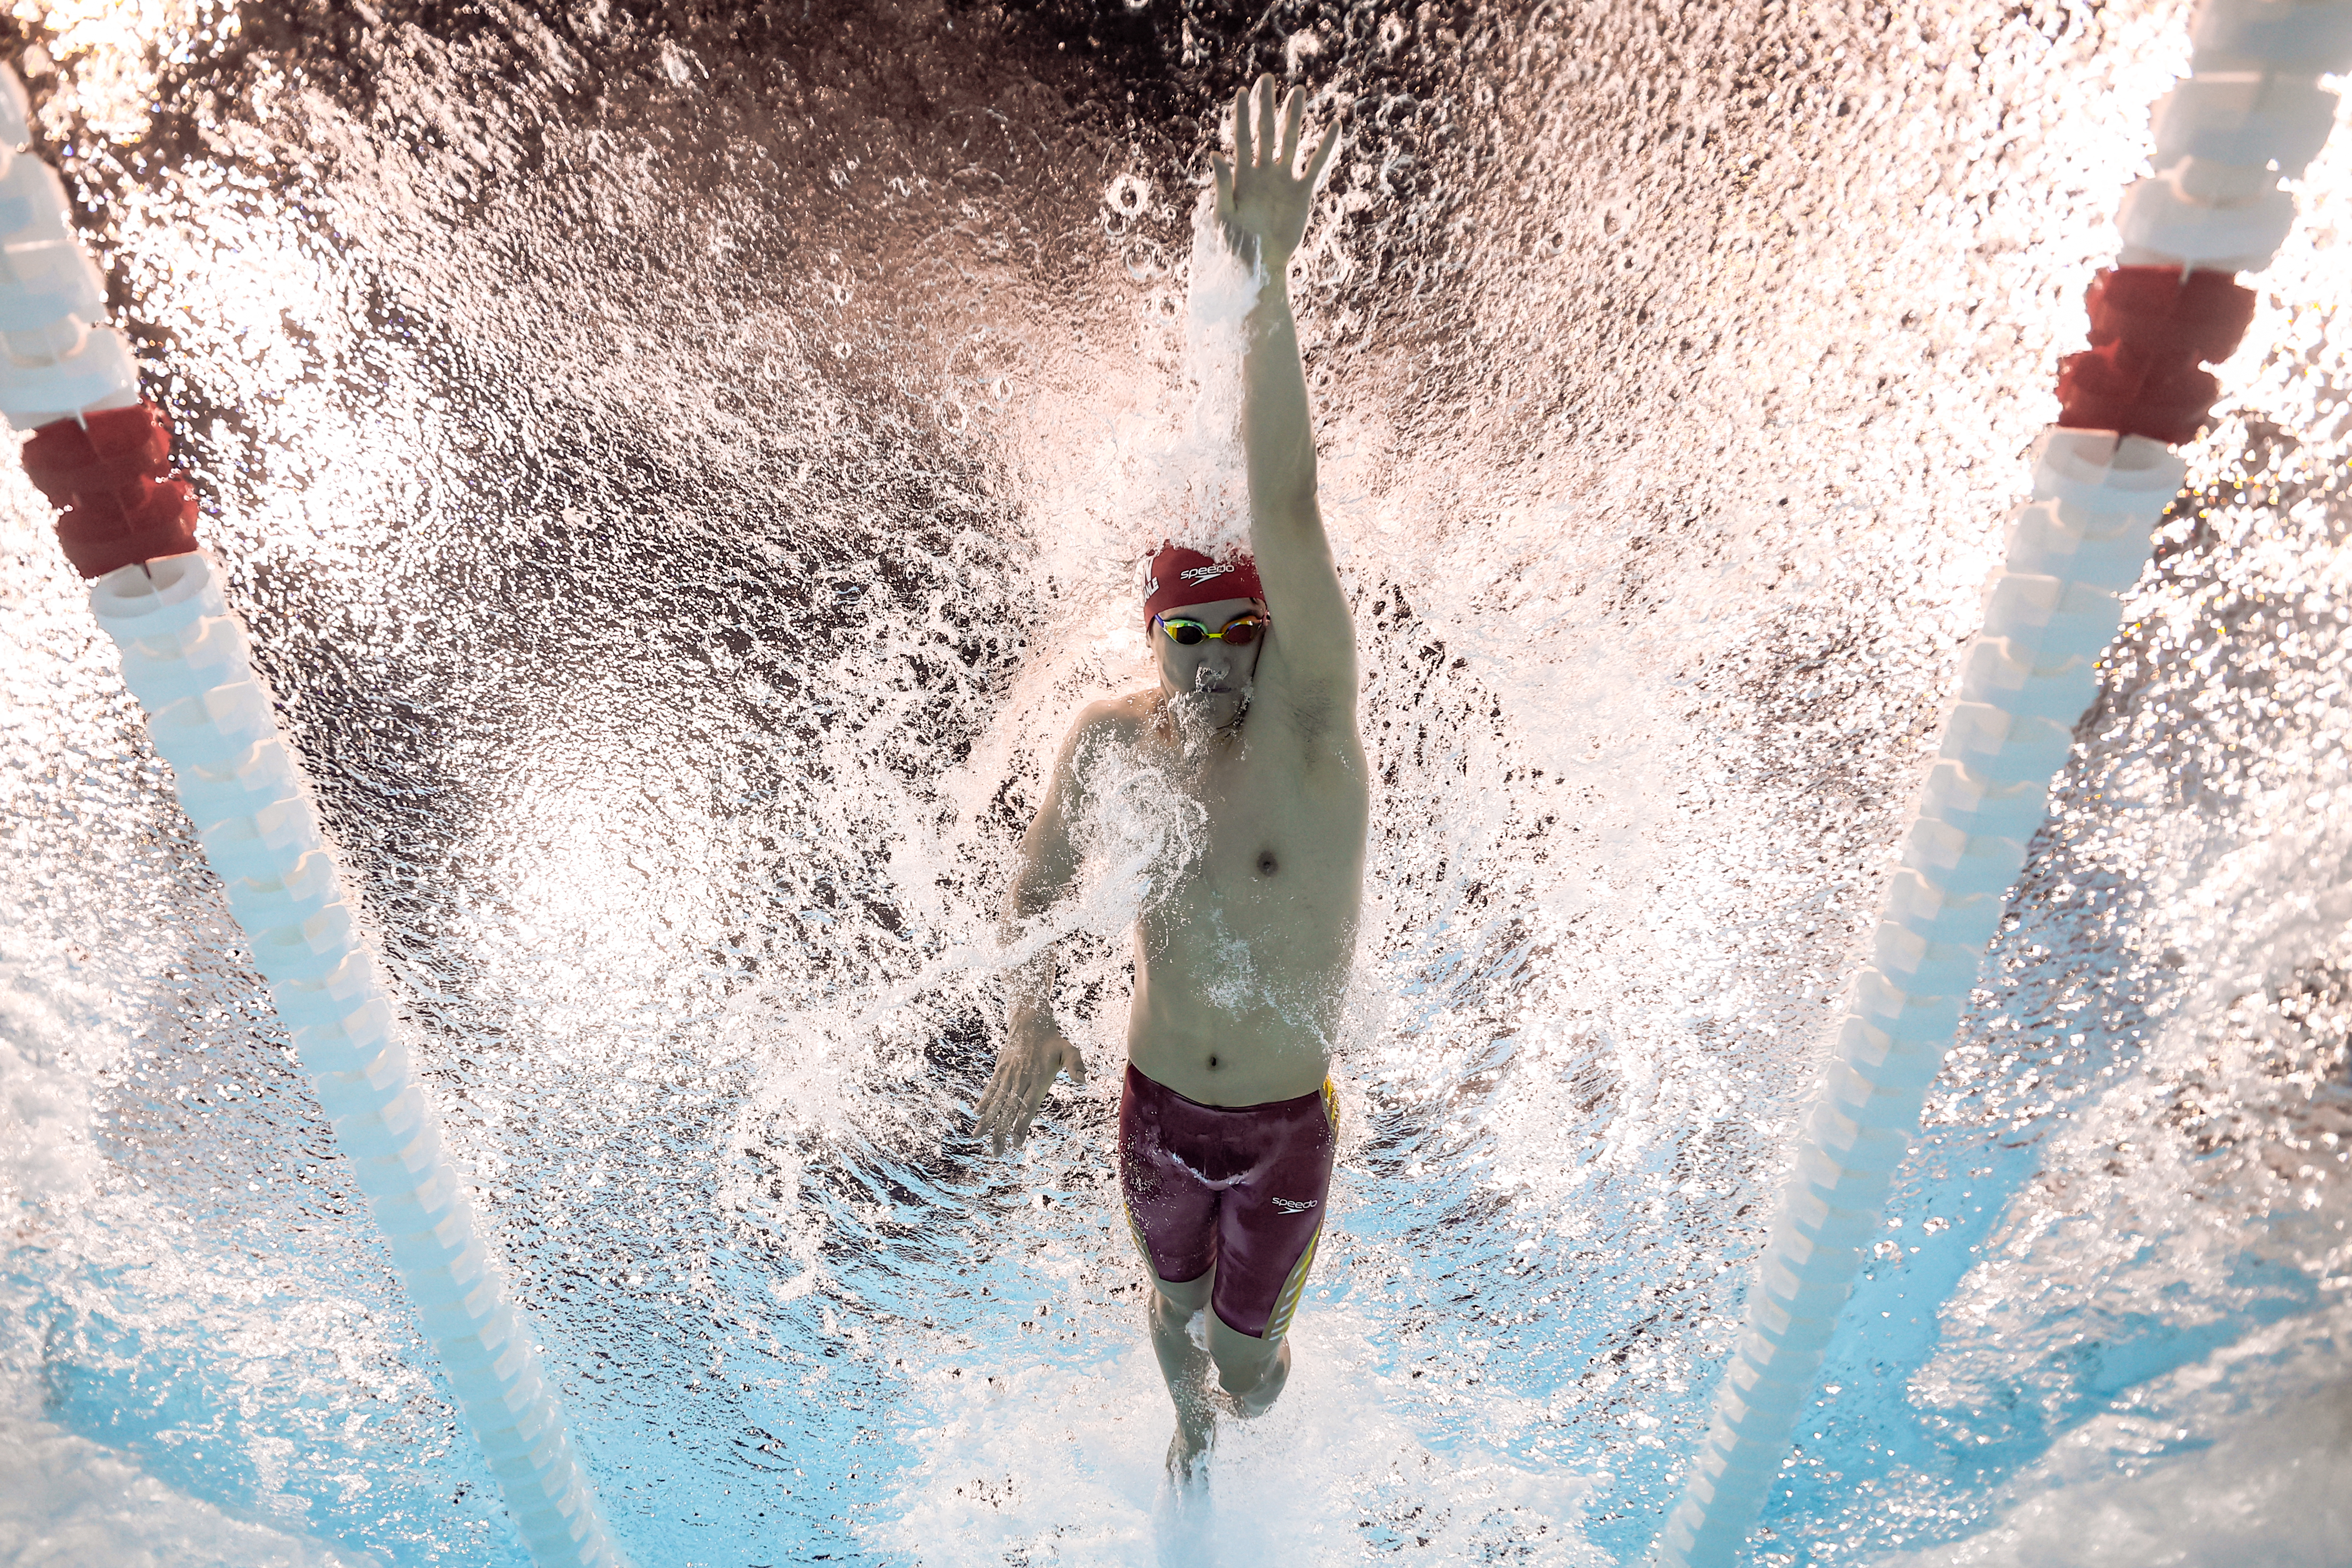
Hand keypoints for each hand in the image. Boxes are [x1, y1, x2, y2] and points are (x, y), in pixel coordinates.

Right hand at [974, 1025, 1087, 1154]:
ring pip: (997, 1101)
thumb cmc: (1053, 1042)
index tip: (1016, 1142)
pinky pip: (990, 1088)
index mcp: (1037, 1079)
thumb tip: (1084, 1081)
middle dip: (1001, 1132)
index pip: (1028, 1107)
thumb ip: (1076, 1065)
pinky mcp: (1000, 1070)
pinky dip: (983, 1101)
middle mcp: (1021, 1079)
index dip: (1021, 1125)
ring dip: (987, 1120)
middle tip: (996, 1152)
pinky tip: (976, 1114)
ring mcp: (1008, 1075)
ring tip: (977, 1137)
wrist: (1031, 1023)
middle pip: (1009, 1110)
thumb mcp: (1069, 1051)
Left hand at [1211, 74, 1340, 270]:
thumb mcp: (1223, 215)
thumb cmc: (1235, 245)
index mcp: (1242, 177)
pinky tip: (1334, 126)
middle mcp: (1263, 173)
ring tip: (1298, 91)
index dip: (1242, 116)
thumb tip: (1214, 153)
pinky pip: (1315, 165)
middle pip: (1265, 133)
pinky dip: (1324, 147)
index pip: (1242, 139)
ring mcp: (1284, 180)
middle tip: (1267, 79)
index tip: (1242, 92)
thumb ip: (1221, 184)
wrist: (1259, 266)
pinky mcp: (1302, 193)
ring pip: (1290, 142)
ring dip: (1293, 118)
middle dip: (1266, 107)